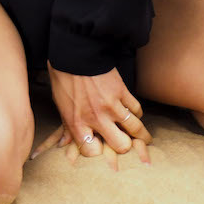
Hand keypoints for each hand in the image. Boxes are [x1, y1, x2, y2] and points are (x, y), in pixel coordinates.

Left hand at [29, 63, 152, 168]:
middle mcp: (96, 117)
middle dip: (125, 147)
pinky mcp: (122, 90)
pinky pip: (136, 108)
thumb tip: (64, 142)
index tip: (100, 149)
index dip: (97, 153)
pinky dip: (137, 113)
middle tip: (127, 146)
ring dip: (141, 134)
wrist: (75, 51)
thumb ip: (66, 125)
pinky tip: (134, 114)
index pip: (93, 152)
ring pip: (135, 128)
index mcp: (77, 122)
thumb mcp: (59, 103)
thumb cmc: (63, 76)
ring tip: (144, 138)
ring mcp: (111, 104)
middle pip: (121, 145)